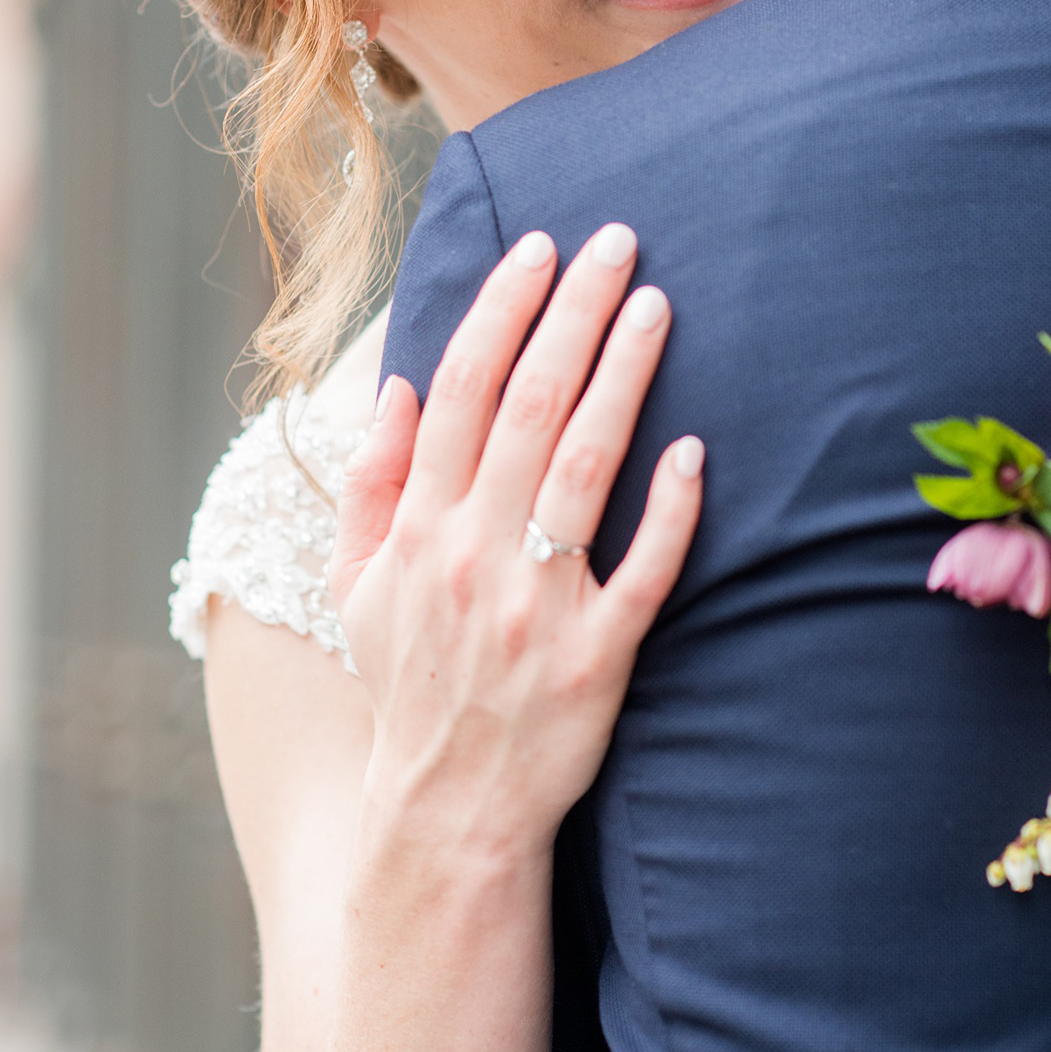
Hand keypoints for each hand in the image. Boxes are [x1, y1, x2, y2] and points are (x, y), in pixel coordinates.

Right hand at [329, 224, 703, 868]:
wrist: (445, 810)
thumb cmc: (410, 683)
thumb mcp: (357, 588)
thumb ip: (370, 484)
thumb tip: (396, 385)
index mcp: (417, 530)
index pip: (458, 391)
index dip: (501, 311)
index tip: (538, 248)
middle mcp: (473, 556)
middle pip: (528, 407)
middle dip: (573, 314)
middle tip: (617, 241)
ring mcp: (538, 606)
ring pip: (585, 468)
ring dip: (623, 377)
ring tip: (657, 305)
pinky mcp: (598, 658)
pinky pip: (643, 571)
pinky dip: (667, 510)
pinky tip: (692, 449)